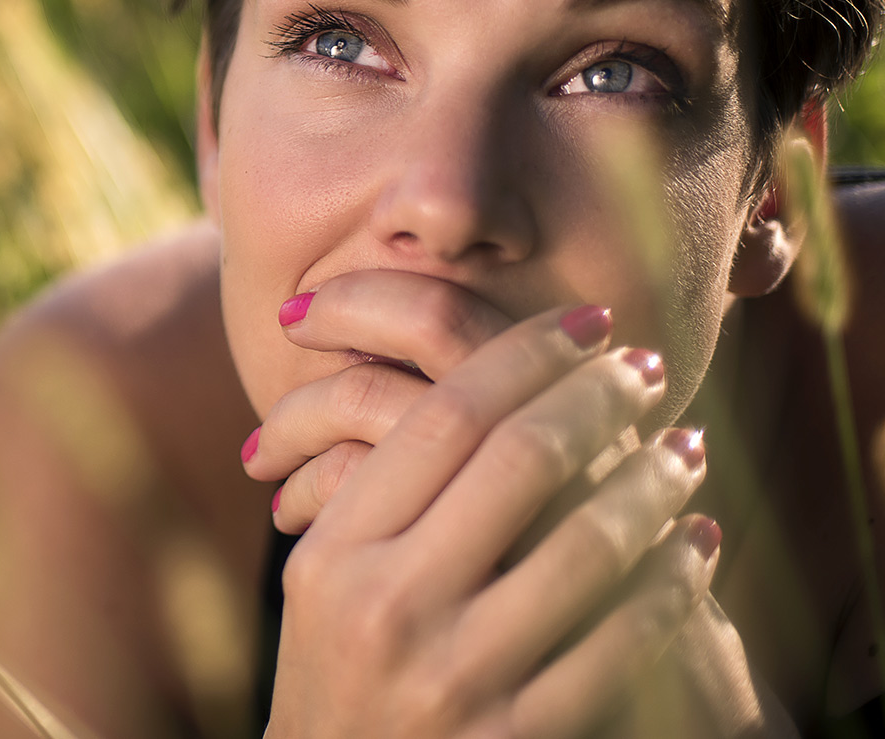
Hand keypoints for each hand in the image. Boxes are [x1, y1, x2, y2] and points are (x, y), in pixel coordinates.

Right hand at [257, 304, 719, 737]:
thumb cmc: (337, 667)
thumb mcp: (323, 574)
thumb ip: (374, 488)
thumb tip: (471, 378)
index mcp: (337, 551)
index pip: (442, 418)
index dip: (524, 355)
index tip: (585, 322)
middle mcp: (390, 606)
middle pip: (518, 459)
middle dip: (598, 398)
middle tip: (644, 367)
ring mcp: (456, 676)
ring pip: (586, 544)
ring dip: (652, 481)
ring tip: (684, 446)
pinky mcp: (517, 736)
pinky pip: (622, 641)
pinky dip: (674, 581)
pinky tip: (697, 543)